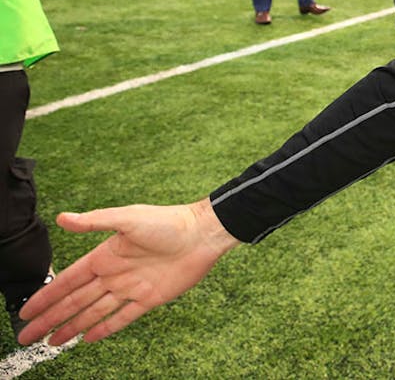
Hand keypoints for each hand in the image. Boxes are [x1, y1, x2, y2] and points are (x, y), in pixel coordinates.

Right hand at [18, 200, 238, 345]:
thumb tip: (62, 217)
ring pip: (94, 312)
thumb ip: (95, 221)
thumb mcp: (129, 218)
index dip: (46, 297)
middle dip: (50, 318)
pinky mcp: (150, 298)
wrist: (203, 233)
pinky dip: (105, 329)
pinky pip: (123, 317)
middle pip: (75, 301)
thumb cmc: (168, 221)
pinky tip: (88, 339)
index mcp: (105, 256)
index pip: (68, 281)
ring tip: (51, 342)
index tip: (26, 311)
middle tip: (26, 336)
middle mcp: (114, 274)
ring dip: (72, 327)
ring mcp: (131, 287)